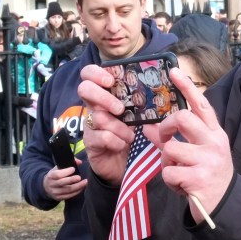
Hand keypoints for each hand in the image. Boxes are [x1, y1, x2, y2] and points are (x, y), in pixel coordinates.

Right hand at [42, 162, 86, 200]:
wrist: (46, 186)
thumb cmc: (55, 175)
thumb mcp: (58, 168)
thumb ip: (68, 163)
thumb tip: (80, 162)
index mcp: (50, 176)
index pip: (57, 174)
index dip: (66, 172)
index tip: (73, 169)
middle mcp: (52, 185)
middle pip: (62, 183)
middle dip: (72, 180)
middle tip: (80, 177)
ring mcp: (55, 192)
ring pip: (68, 190)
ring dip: (78, 186)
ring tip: (85, 182)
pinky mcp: (59, 198)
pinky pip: (69, 195)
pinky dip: (77, 191)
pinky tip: (82, 187)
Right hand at [78, 64, 133, 184]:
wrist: (120, 165)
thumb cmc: (127, 136)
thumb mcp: (134, 118)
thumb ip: (138, 105)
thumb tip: (156, 93)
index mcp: (103, 97)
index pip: (88, 75)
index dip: (95, 73)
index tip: (110, 80)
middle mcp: (93, 108)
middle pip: (84, 89)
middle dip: (103, 97)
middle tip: (120, 109)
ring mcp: (89, 125)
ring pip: (99, 117)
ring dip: (119, 127)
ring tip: (129, 137)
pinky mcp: (90, 142)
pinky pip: (103, 137)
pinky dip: (117, 142)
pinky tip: (122, 145)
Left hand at [144, 69, 234, 223]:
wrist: (224, 206)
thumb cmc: (208, 176)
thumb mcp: (196, 154)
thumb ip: (173, 140)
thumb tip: (148, 128)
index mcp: (215, 134)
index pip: (201, 105)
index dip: (187, 87)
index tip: (173, 72)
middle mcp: (214, 144)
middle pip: (182, 119)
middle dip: (165, 127)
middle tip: (163, 136)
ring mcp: (208, 161)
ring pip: (170, 148)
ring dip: (166, 162)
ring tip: (176, 171)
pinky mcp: (199, 178)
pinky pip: (169, 172)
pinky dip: (169, 180)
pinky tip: (181, 186)